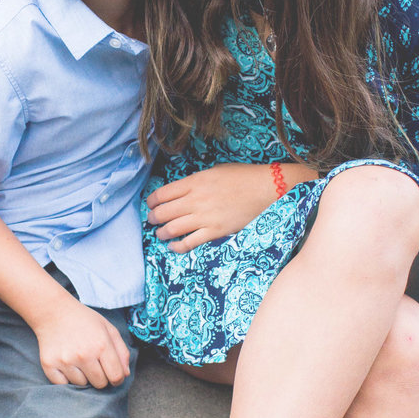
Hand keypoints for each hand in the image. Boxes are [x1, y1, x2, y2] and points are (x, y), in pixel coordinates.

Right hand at [32, 295, 129, 388]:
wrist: (53, 312)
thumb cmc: (83, 320)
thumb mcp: (108, 328)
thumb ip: (121, 351)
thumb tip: (125, 374)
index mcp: (101, 344)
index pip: (116, 376)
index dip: (117, 378)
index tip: (112, 374)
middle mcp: (83, 354)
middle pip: (100, 384)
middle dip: (100, 377)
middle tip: (94, 364)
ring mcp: (65, 361)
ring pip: (82, 385)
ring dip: (83, 377)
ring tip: (78, 360)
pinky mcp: (49, 365)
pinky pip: (63, 385)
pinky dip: (66, 379)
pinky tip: (67, 364)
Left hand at [146, 162, 313, 252]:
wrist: (267, 189)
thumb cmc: (243, 177)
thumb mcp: (215, 171)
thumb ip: (196, 182)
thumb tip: (182, 191)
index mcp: (195, 182)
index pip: (163, 193)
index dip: (152, 201)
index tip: (151, 204)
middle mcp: (196, 199)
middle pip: (164, 212)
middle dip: (153, 218)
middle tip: (152, 220)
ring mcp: (205, 217)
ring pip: (172, 228)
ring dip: (162, 233)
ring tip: (160, 234)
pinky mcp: (215, 231)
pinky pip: (189, 242)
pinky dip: (177, 246)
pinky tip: (174, 246)